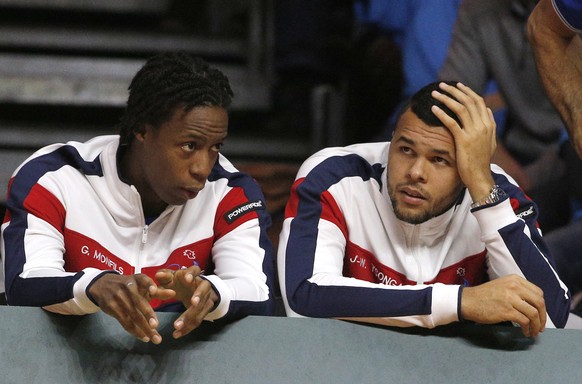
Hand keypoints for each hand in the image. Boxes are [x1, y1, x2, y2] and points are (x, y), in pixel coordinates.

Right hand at [88, 273, 174, 343]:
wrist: (103, 285)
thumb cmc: (131, 287)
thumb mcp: (143, 286)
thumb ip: (158, 291)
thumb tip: (174, 293)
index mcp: (137, 279)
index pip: (143, 280)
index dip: (148, 285)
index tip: (153, 291)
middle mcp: (127, 287)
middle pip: (138, 302)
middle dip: (147, 314)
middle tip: (156, 326)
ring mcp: (118, 297)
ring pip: (132, 315)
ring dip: (144, 328)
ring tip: (155, 338)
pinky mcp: (111, 307)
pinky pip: (124, 322)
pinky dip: (135, 331)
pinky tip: (144, 337)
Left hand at [155, 266, 218, 338]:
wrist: (193, 289)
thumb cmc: (180, 282)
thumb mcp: (172, 278)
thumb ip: (164, 277)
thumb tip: (158, 275)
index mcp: (193, 275)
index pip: (195, 270)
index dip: (192, 274)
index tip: (187, 279)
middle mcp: (203, 285)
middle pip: (203, 291)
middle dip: (198, 297)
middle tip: (192, 303)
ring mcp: (206, 298)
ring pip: (201, 308)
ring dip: (190, 317)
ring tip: (176, 326)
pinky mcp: (205, 310)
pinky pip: (198, 320)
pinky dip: (188, 328)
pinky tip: (177, 334)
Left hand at [431, 82, 496, 201]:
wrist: (479, 177)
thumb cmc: (481, 160)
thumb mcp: (489, 141)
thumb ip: (489, 124)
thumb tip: (487, 110)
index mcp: (488, 124)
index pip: (478, 101)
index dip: (467, 91)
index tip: (456, 85)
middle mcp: (482, 126)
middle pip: (468, 101)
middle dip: (454, 90)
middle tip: (442, 85)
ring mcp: (474, 133)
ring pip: (460, 108)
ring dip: (446, 98)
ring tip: (435, 93)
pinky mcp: (463, 141)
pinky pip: (451, 123)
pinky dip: (442, 113)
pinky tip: (433, 108)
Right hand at [461, 274, 546, 336]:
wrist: (468, 301)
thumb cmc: (484, 295)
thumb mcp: (503, 286)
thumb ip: (517, 291)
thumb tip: (533, 305)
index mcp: (515, 280)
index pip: (538, 292)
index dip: (542, 306)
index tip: (540, 314)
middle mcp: (515, 287)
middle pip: (539, 303)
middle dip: (543, 317)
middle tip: (540, 326)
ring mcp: (511, 299)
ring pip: (534, 314)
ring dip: (536, 326)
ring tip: (533, 332)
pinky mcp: (506, 311)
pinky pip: (524, 321)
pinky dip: (527, 328)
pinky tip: (524, 331)